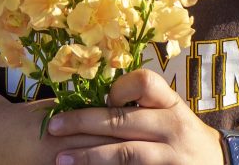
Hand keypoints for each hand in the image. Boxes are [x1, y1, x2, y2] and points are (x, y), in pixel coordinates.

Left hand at [46, 69, 224, 164]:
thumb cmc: (186, 138)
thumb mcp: (174, 115)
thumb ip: (144, 109)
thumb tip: (95, 105)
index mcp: (173, 105)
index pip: (143, 82)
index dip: (117, 88)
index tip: (104, 100)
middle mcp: (173, 127)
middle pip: (122, 121)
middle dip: (82, 122)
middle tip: (52, 126)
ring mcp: (170, 156)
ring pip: (124, 153)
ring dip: (88, 156)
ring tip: (61, 158)